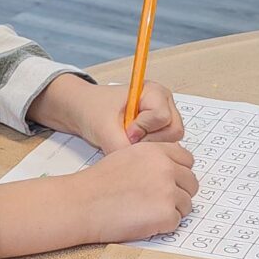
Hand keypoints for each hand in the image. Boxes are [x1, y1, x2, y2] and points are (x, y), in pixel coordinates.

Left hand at [30, 73, 184, 152]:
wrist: (84, 110)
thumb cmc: (93, 110)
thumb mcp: (104, 129)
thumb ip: (121, 147)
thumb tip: (137, 166)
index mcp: (154, 92)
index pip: (162, 117)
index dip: (144, 128)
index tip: (125, 130)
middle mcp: (164, 103)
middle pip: (174, 131)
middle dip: (151, 140)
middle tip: (128, 138)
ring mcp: (164, 117)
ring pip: (171, 142)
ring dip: (150, 146)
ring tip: (128, 140)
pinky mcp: (160, 130)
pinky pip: (164, 147)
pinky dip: (148, 150)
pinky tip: (131, 144)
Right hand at [71, 141, 198, 243]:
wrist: (82, 204)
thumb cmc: (98, 184)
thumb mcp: (126, 156)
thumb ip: (152, 160)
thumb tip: (172, 171)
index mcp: (157, 152)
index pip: (187, 160)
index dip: (179, 173)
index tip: (170, 182)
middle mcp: (166, 168)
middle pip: (191, 183)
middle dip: (178, 193)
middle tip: (156, 202)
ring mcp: (168, 192)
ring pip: (186, 205)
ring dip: (170, 211)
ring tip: (144, 212)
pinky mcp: (166, 215)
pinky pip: (176, 222)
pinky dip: (162, 226)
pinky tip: (141, 221)